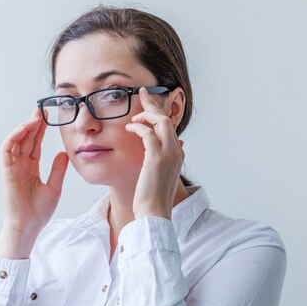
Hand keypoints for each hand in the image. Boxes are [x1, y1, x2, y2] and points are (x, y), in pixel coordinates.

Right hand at [0, 108, 68, 255]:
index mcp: (31, 169)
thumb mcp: (54, 187)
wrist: (28, 227)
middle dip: (33, 124)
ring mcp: (12, 168)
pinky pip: (7, 150)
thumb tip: (64, 153)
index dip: (41, 131)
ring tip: (35, 117)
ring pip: (16, 141)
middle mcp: (20, 166)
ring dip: (24, 128)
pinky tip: (25, 129)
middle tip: (42, 110)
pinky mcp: (6, 172)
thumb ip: (58, 169)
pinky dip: (14, 137)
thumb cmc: (39, 212)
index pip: (35, 145)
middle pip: (26, 140)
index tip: (49, 118)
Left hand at [125, 87, 184, 219]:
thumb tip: (163, 152)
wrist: (154, 213)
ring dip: (146, 114)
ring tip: (134, 114)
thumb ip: (162, 162)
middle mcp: (176, 152)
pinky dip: (138, 127)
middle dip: (153, 104)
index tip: (148, 103)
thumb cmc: (152, 198)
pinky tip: (129, 127)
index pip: (169, 127)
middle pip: (167, 119)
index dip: (158, 113)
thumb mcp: (159, 176)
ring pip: (161, 122)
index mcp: (177, 155)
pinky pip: (148, 133)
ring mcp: (168, 154)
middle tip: (142, 92)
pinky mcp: (156, 158)